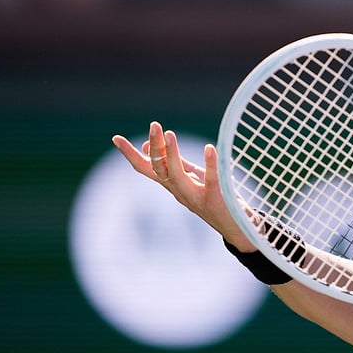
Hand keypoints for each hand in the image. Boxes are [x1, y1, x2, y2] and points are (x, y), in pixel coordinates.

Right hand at [112, 121, 252, 248]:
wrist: (236, 227)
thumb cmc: (213, 198)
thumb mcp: (191, 178)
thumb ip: (174, 163)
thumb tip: (148, 146)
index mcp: (172, 185)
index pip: (146, 169)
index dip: (130, 155)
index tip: (116, 138)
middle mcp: (179, 192)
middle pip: (159, 169)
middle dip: (155, 147)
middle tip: (154, 125)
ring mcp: (196, 197)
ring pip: (177, 176)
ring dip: (172, 155)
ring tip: (169, 134)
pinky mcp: (215, 199)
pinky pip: (211, 180)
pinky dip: (210, 164)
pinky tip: (209, 148)